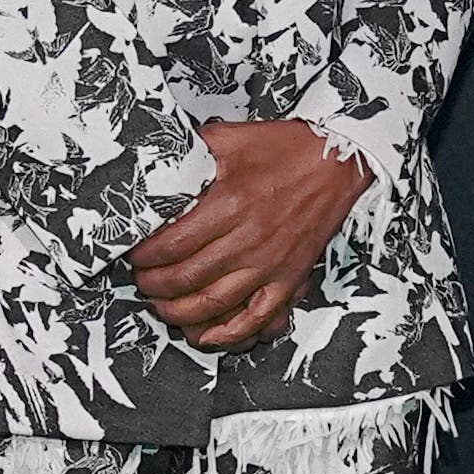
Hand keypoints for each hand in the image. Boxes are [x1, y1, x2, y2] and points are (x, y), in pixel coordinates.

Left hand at [130, 119, 364, 347]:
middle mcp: (248, 239)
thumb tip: (154, 158)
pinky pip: (255, 317)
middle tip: (141, 280)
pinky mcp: (288, 278)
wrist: (338, 160)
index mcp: (229, 204)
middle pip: (185, 277)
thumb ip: (190, 150)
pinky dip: (227, 333)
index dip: (145, 255)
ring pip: (212, 303)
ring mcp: (269, 263)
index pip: (171, 244)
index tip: (135, 254)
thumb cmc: (287, 148)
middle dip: (153, 284)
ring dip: (178, 311)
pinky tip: (205, 335)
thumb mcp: (230, 138)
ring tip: (161, 305)